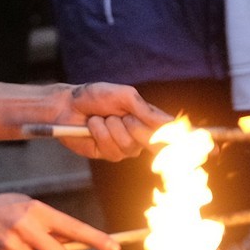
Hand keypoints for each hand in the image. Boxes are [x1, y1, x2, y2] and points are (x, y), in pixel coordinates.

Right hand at [0, 191, 117, 249]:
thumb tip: (74, 243)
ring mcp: (10, 244)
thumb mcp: (26, 206)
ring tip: (19, 248)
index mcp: (37, 210)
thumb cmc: (2, 209)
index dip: (96, 240)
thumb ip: (49, 223)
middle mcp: (25, 226)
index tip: (115, 249)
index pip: (73, 227)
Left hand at [47, 82, 167, 160]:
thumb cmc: (96, 96)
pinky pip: (111, 148)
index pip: (167, 132)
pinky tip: (93, 126)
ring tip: (102, 118)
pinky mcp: (107, 154)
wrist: (68, 104)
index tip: (182, 138)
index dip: (175, 137)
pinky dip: (100, 133)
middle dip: (134, 125)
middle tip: (120, 115)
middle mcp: (138, 135)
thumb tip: (170, 123)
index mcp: (146, 119)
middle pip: (151, 141)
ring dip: (111, 127)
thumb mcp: (125, 95)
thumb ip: (146, 110)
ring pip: (128, 145)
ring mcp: (124, 147)